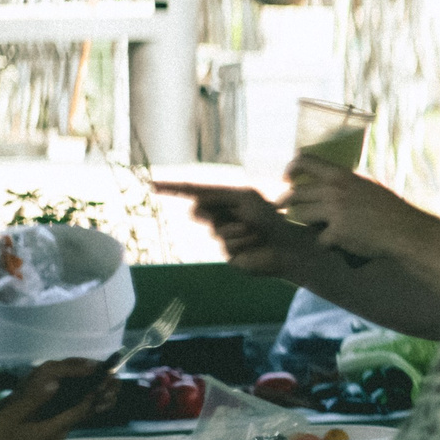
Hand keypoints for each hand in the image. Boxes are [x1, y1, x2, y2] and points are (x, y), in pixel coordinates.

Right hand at [0, 361, 110, 439]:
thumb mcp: (10, 414)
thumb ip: (34, 399)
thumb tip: (55, 384)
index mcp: (50, 431)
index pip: (78, 413)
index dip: (88, 400)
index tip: (96, 388)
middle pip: (64, 426)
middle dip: (61, 415)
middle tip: (45, 410)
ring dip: (47, 432)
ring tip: (28, 429)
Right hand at [154, 181, 311, 276]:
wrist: (287, 245)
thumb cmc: (271, 218)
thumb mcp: (245, 199)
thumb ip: (218, 197)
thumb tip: (194, 204)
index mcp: (224, 201)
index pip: (193, 193)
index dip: (172, 189)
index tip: (151, 184)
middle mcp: (220, 218)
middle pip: (198, 211)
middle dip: (215, 211)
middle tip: (240, 216)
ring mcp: (222, 237)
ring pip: (216, 230)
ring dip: (239, 228)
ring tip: (256, 231)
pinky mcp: (228, 255)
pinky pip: (226, 244)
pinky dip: (243, 241)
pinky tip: (256, 243)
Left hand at [282, 156, 424, 259]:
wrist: (405, 231)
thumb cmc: (390, 209)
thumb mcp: (367, 186)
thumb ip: (345, 183)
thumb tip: (325, 182)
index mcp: (342, 175)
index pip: (305, 160)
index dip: (291, 167)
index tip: (287, 178)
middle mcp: (334, 190)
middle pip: (295, 193)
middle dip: (285, 201)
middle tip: (282, 206)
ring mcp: (334, 212)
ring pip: (300, 215)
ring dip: (303, 221)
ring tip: (313, 225)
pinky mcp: (336, 233)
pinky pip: (318, 238)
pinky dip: (325, 243)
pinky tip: (336, 244)